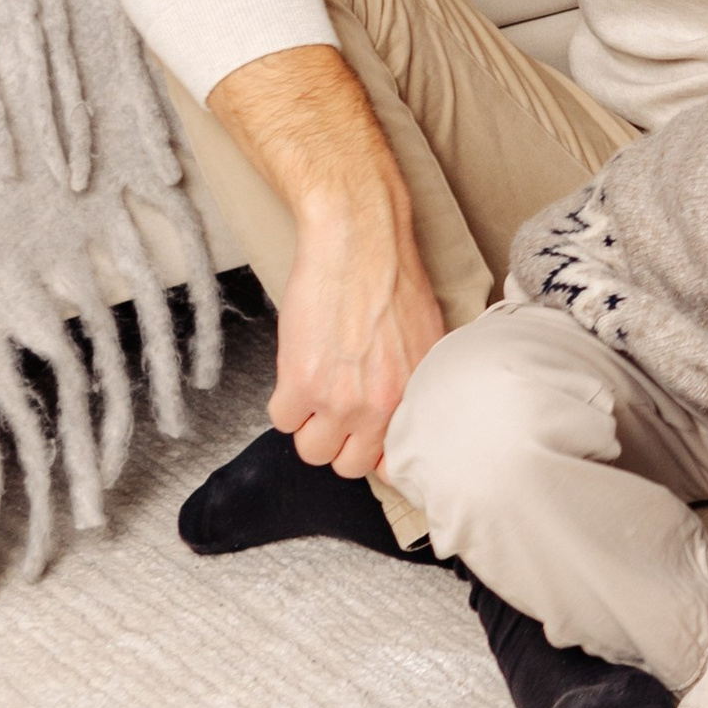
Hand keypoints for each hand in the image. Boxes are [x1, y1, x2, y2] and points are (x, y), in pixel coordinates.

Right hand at [268, 181, 447, 477]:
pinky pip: (282, 420)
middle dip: (337, 441)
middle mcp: (380, 406)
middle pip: (347, 465)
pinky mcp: (301, 383)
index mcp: (413, 397)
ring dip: (308, 424)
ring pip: (311, 449)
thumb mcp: (426, 339)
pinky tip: (296, 370)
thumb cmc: (395, 278)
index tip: (361, 439)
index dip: (371, 450)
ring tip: (314, 389)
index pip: (390, 462)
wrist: (360, 242)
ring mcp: (339, 400)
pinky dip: (284, 400)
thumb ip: (413, 385)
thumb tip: (400, 414)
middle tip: (332, 410)